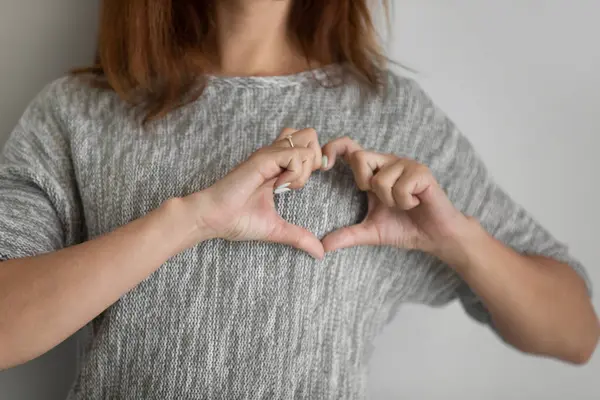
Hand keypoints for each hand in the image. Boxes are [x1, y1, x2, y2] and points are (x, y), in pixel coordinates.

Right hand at [185, 128, 324, 258]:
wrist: (215, 219)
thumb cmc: (238, 221)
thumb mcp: (277, 230)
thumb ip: (299, 237)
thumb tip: (320, 253)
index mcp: (278, 167)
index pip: (306, 146)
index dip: (314, 163)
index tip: (301, 187)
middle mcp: (275, 156)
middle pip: (309, 135)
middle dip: (315, 159)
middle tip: (299, 183)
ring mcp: (269, 155)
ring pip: (306, 143)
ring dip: (305, 167)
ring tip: (288, 187)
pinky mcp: (263, 158)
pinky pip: (294, 155)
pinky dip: (296, 173)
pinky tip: (280, 188)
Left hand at [321, 137, 471, 255]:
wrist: (436, 236)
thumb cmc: (405, 228)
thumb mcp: (370, 233)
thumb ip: (347, 235)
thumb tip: (323, 246)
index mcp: (373, 171)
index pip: (348, 147)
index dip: (333, 148)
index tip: (325, 166)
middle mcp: (387, 162)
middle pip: (360, 157)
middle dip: (364, 183)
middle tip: (381, 199)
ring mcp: (405, 165)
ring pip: (380, 178)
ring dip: (390, 200)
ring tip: (403, 205)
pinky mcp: (422, 172)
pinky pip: (401, 187)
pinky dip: (405, 202)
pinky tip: (415, 203)